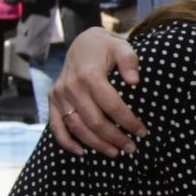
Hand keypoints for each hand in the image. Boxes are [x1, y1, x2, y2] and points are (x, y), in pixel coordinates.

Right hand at [45, 28, 144, 155]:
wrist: (82, 43)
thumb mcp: (121, 47)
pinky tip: (83, 152)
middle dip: (115, 138)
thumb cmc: (106, 48)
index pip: (111, 105)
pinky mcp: (52, 101)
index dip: (128, 121)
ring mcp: (59, 95)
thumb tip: (135, 81)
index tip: (142, 132)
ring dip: (96, 144)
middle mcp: (71, 87)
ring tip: (115, 152)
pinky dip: (67, 142)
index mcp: (89, 74)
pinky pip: (56, 127)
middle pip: (94, 121)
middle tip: (132, 148)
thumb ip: (129, 61)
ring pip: (77, 128)